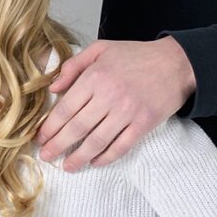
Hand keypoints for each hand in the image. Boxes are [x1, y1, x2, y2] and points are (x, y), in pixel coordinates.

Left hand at [37, 38, 195, 170]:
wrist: (176, 62)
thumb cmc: (136, 55)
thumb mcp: (101, 49)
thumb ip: (73, 65)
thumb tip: (53, 88)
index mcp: (95, 77)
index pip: (65, 109)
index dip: (49, 127)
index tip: (40, 138)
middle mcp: (109, 96)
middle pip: (77, 128)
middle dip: (57, 146)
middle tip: (46, 157)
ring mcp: (128, 112)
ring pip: (97, 141)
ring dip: (79, 157)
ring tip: (67, 166)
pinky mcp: (144, 123)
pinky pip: (121, 146)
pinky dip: (106, 157)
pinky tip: (95, 162)